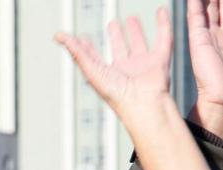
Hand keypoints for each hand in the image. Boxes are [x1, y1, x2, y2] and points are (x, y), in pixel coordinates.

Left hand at [57, 9, 215, 169]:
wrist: (144, 105)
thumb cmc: (118, 95)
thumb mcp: (92, 69)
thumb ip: (77, 51)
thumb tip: (58, 35)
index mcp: (108, 74)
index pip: (95, 58)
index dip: (88, 48)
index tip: (82, 39)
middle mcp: (125, 70)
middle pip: (120, 51)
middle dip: (116, 37)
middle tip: (112, 24)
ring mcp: (143, 65)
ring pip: (139, 45)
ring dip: (136, 32)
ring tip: (132, 19)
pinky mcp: (160, 61)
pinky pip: (163, 39)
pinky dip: (164, 25)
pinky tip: (161, 12)